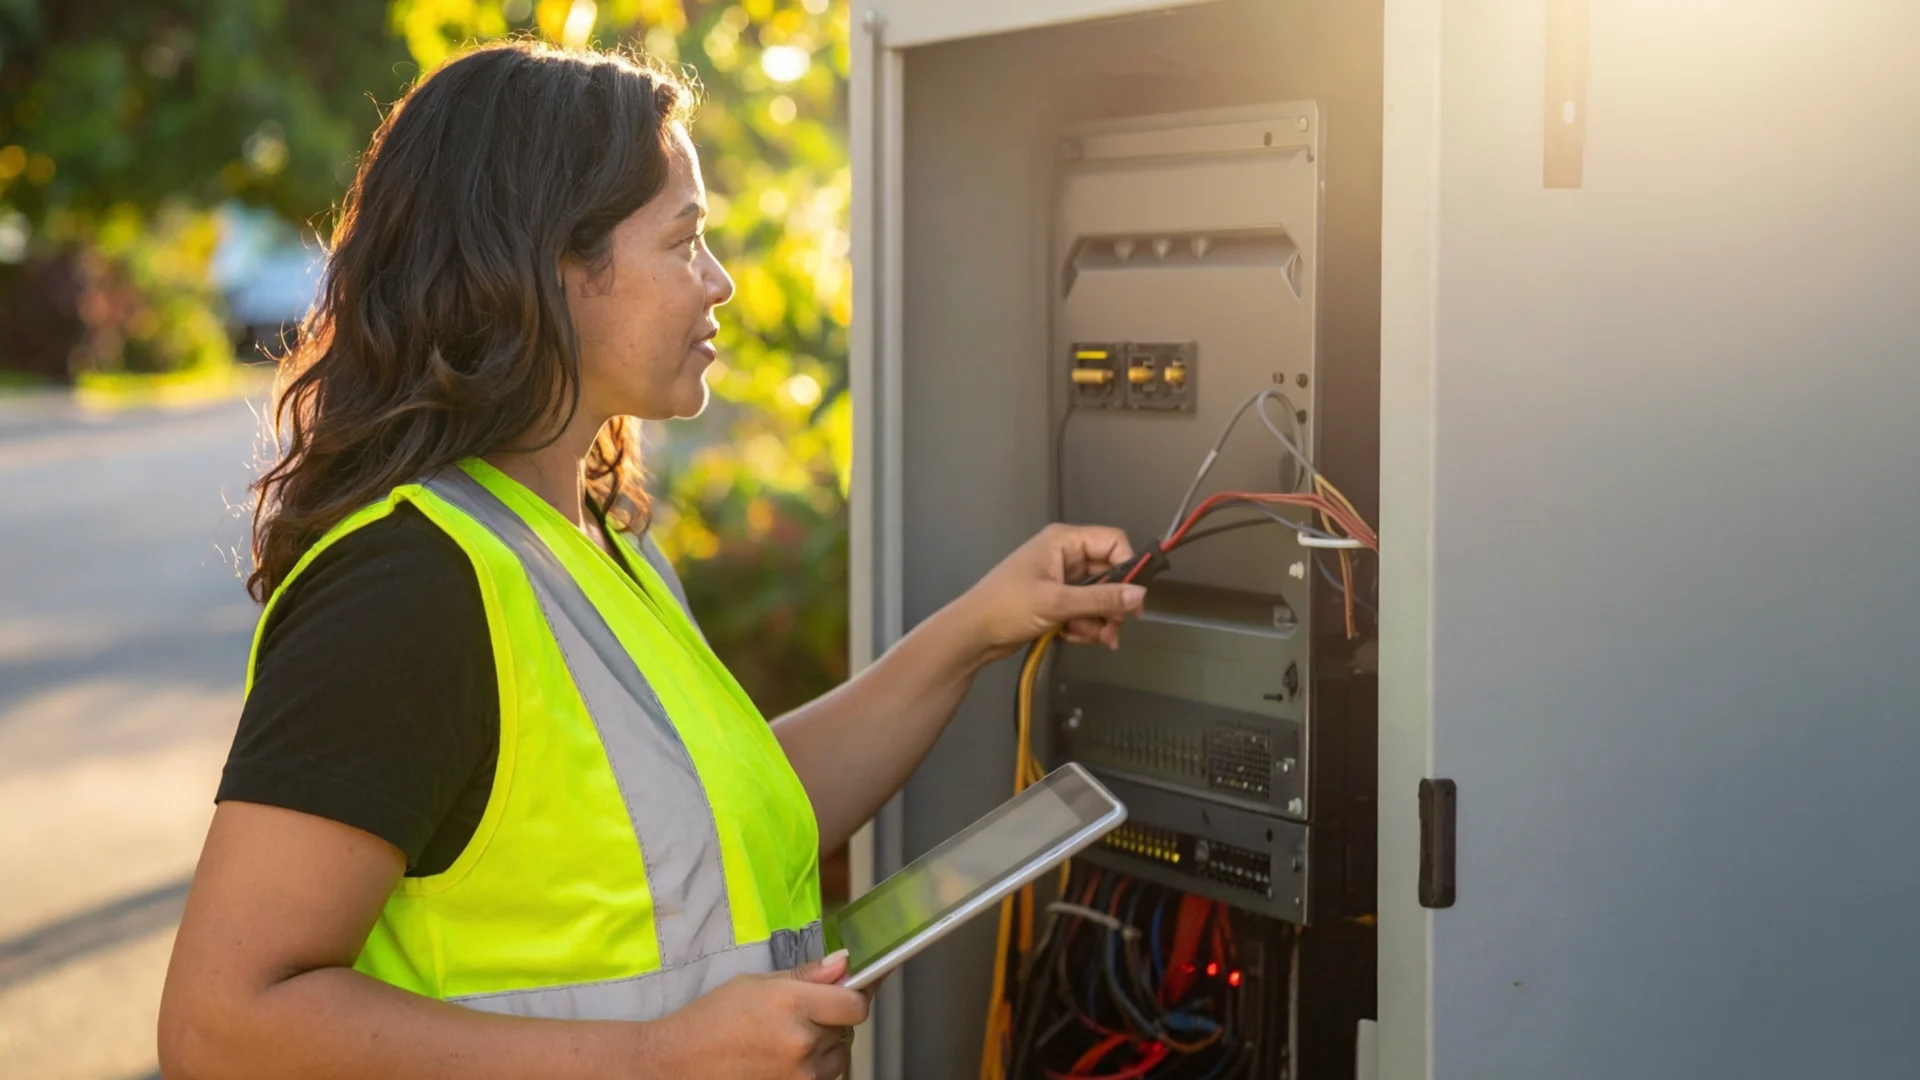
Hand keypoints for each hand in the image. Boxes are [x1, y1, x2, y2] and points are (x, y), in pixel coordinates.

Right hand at [646, 950, 867, 1078]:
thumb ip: (805, 976)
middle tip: (803, 1012)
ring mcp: (799, 1075)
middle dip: (833, 1017)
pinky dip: (813, 1067)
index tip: (853, 988)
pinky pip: (822, 1077)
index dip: (857, 994)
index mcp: (793, 1006)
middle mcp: (802, 1043)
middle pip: (848, 1029)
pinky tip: (785, 1057)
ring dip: (826, 1045)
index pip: (856, 1004)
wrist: (678, 1064)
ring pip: (839, 1057)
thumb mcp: (755, 984)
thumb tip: (843, 963)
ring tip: (790, 1037)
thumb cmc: (711, 1019)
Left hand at [950, 523, 1146, 662]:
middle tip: (1113, 630)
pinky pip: (1085, 611)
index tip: (1133, 599)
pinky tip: (1069, 637)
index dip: (1129, 568)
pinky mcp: (1056, 601)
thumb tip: (1139, 595)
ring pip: (1099, 597)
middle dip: (1111, 605)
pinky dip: (1083, 627)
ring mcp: (1061, 580)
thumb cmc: (1006, 608)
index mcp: (1063, 542)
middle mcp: (1065, 556)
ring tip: (1082, 636)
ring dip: (1097, 620)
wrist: (972, 634)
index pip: (1113, 543)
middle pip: (1110, 574)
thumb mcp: (1057, 603)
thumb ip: (1101, 599)